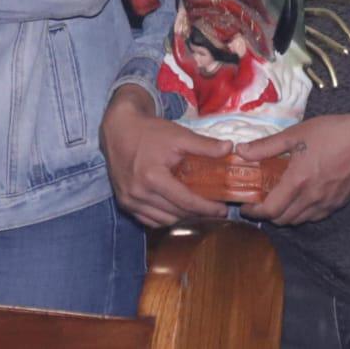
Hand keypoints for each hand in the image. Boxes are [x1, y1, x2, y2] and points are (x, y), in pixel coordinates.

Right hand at [100, 86, 231, 227]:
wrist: (119, 129)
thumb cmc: (150, 131)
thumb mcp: (179, 135)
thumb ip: (204, 145)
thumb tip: (230, 148)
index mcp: (152, 178)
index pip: (185, 201)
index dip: (207, 208)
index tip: (223, 209)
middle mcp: (138, 194)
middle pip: (175, 214)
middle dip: (197, 213)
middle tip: (214, 208)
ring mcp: (129, 201)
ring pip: (163, 220)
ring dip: (181, 217)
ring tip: (197, 208)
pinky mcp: (124, 203)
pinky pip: (149, 220)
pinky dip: (165, 217)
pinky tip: (176, 209)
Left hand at [237, 114, 349, 225]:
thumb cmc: (330, 133)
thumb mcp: (295, 134)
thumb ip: (266, 146)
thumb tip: (241, 151)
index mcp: (298, 182)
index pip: (270, 210)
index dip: (254, 211)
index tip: (245, 206)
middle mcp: (311, 198)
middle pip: (282, 220)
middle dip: (268, 214)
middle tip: (261, 201)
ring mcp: (326, 204)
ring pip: (299, 221)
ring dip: (285, 215)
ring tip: (280, 200)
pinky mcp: (338, 204)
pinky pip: (315, 217)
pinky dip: (303, 214)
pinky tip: (302, 199)